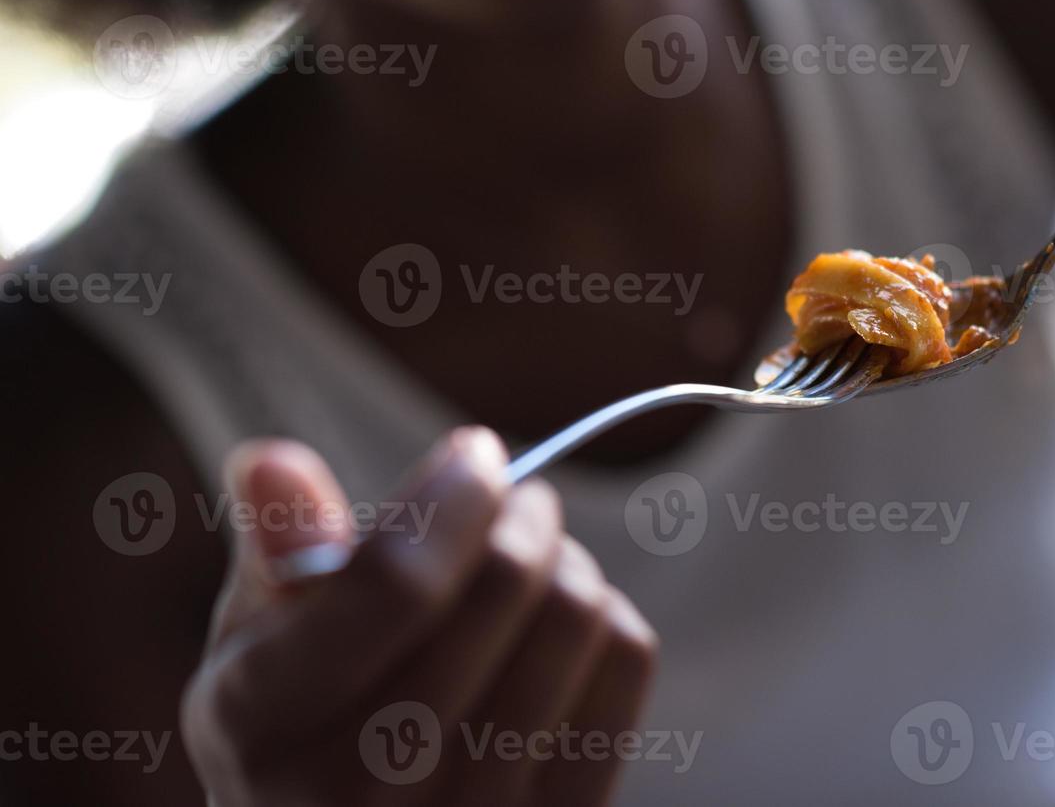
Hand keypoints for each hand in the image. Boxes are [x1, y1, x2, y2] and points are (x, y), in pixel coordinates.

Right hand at [181, 428, 656, 806]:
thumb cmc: (304, 726)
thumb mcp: (257, 645)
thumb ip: (277, 552)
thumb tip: (273, 463)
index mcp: (267, 717)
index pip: (397, 583)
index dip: (455, 496)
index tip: (474, 454)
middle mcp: (365, 785)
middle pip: (505, 584)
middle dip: (521, 512)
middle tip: (515, 501)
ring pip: (576, 616)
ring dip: (567, 561)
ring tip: (535, 560)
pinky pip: (623, 665)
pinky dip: (606, 616)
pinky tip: (560, 626)